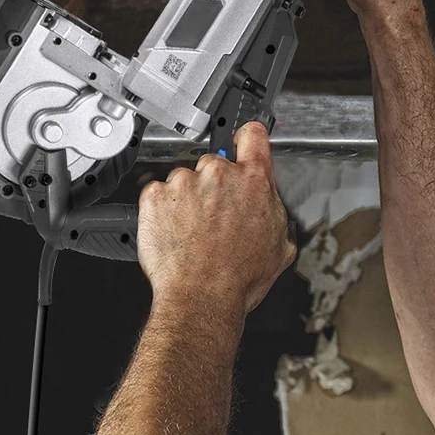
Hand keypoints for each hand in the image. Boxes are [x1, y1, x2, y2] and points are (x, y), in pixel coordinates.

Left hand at [137, 122, 295, 317]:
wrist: (201, 298)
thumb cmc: (238, 279)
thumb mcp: (279, 247)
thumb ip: (277, 213)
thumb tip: (273, 204)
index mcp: (253, 181)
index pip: (252, 135)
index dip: (247, 139)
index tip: (242, 144)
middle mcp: (219, 173)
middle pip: (215, 163)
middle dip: (214, 185)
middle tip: (214, 217)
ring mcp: (185, 182)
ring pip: (185, 179)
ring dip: (186, 199)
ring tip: (192, 231)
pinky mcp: (156, 195)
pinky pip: (157, 193)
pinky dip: (162, 210)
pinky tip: (174, 232)